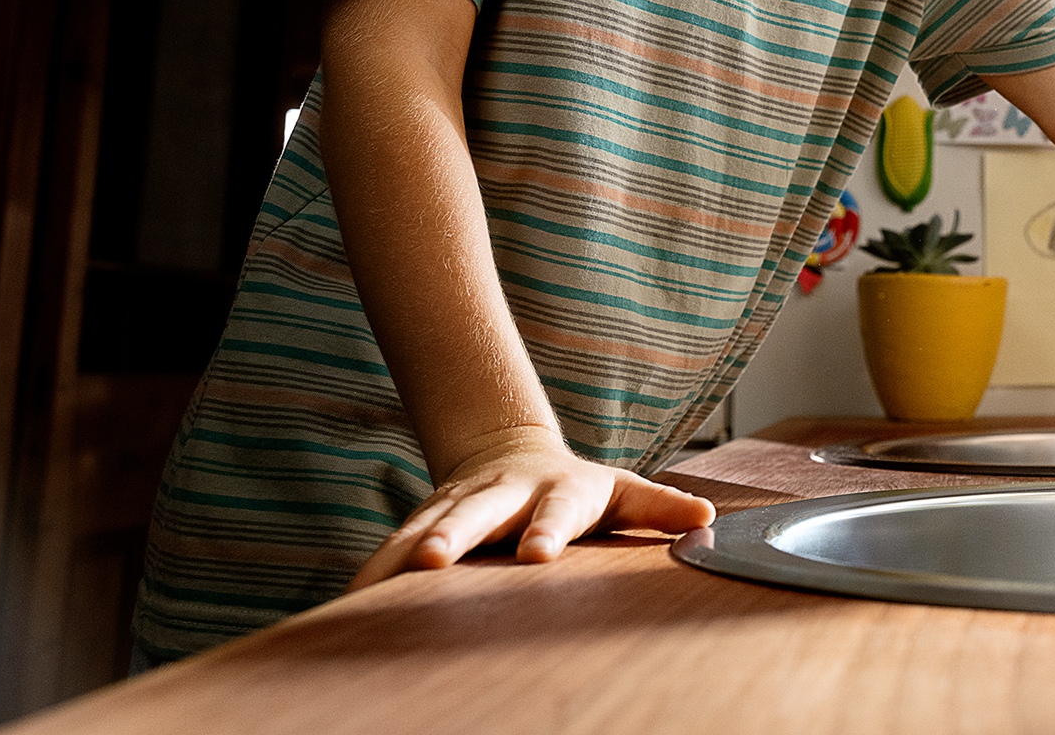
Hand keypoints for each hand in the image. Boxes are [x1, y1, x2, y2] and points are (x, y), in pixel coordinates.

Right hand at [345, 426, 717, 590]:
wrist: (507, 452)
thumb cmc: (578, 489)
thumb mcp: (622, 493)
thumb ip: (659, 509)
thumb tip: (706, 518)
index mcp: (557, 491)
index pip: (555, 512)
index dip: (546, 531)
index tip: (536, 556)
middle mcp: (500, 495)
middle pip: (473, 513)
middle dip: (451, 535)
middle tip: (434, 562)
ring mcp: (457, 505)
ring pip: (422, 527)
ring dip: (396, 556)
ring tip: (368, 591)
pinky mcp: (424, 521)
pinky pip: (392, 547)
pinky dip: (370, 573)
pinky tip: (348, 603)